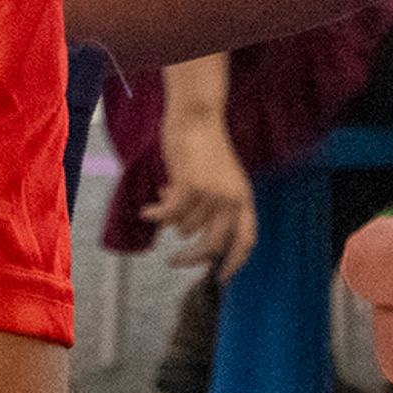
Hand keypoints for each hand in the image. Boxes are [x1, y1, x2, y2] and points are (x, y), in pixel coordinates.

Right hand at [146, 111, 258, 277]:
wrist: (198, 115)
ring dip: (172, 218)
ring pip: (185, 227)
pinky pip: (169, 214)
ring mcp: (212, 194)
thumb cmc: (204, 144)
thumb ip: (208, 204)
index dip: (235, 263)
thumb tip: (183, 230)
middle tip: (174, 262)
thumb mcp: (217, 178)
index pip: (246, 240)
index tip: (221, 277)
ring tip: (164, 197)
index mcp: (244, 197)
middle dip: (190, 258)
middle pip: (212, 245)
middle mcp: (232, 199)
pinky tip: (146, 211)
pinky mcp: (191, 186)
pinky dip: (156, 214)